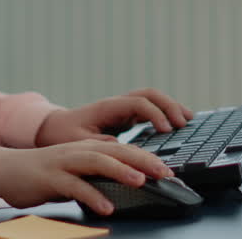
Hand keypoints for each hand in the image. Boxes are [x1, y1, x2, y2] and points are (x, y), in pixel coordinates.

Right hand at [0, 140, 172, 215]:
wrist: (6, 169)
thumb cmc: (45, 173)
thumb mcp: (76, 171)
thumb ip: (98, 174)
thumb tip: (127, 183)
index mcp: (88, 148)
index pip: (124, 149)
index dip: (147, 157)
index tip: (168, 170)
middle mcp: (79, 151)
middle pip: (116, 151)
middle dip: (143, 160)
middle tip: (165, 173)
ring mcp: (64, 163)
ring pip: (97, 162)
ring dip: (121, 171)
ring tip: (141, 181)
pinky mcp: (50, 178)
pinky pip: (74, 186)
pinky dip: (92, 196)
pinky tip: (106, 207)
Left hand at [35, 88, 195, 145]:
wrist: (53, 127)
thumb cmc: (63, 134)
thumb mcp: (77, 142)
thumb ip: (100, 143)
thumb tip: (122, 147)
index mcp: (107, 107)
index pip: (138, 103)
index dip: (155, 114)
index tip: (166, 131)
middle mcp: (117, 104)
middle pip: (149, 94)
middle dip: (169, 105)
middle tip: (184, 123)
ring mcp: (122, 108)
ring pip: (151, 99)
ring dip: (170, 106)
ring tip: (189, 119)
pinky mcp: (125, 116)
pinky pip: (149, 109)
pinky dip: (164, 113)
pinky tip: (175, 124)